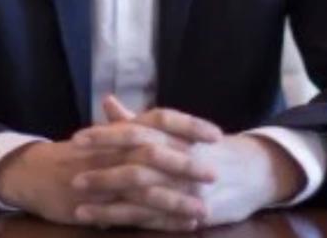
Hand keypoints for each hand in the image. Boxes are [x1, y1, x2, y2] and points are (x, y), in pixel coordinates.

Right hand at [0, 139, 203, 230]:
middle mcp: (115, 150)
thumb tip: (167, 121)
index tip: (216, 134)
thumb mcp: (107, 136)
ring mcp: (105, 178)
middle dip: (186, 164)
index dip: (188, 124)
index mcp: (122, 129)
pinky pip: (133, 214)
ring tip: (203, 210)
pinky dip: (159, 221)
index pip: (160, 118)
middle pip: (155, 152)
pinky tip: (181, 225)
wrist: (35, 172)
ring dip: (176, 200)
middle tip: (215, 173)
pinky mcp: (98, 204)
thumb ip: (134, 127)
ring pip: (145, 188)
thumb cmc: (77, 153)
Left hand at [71, 97, 304, 226]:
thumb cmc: (206, 147)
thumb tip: (107, 101)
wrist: (253, 171)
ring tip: (79, 209)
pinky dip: (130, 222)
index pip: (135, 131)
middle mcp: (179, 160)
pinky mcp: (191, 213)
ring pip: (143, 197)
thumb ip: (137, 120)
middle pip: (136, 165)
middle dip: (102, 172)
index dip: (105, 136)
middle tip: (72, 177)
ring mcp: (186, 189)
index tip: (76, 139)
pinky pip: (156, 220)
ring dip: (109, 204)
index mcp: (172, 135)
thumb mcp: (175, 129)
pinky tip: (106, 224)